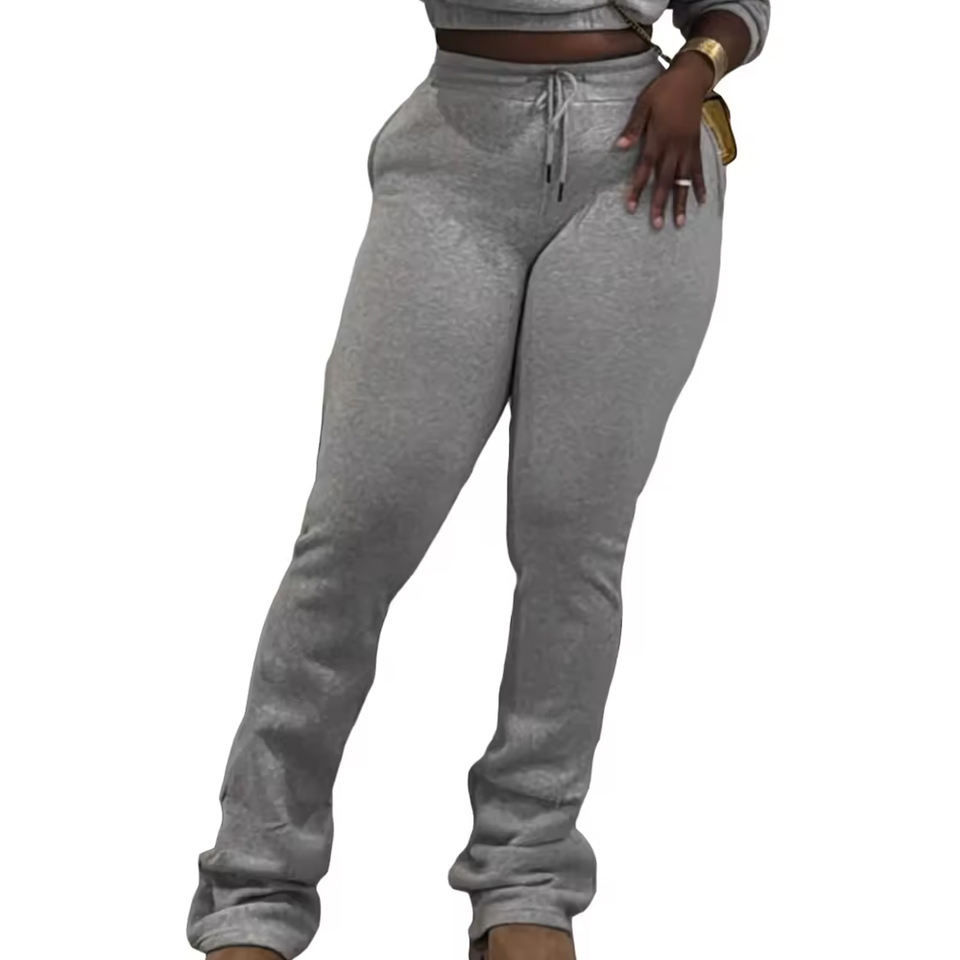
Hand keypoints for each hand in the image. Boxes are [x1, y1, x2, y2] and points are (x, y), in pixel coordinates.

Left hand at [614, 54, 713, 228]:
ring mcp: (687, 148)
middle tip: (657, 224)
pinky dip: (700, 186)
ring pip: (684, 181)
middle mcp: (674, 146)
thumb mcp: (644, 104)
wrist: (691, 78)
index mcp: (659, 137)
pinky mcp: (696, 146)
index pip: (645, 168)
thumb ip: (633, 128)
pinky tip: (700, 201)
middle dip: (660, 204)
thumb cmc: (664, 90)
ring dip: (681, 203)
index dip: (638, 188)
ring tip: (679, 222)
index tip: (632, 207)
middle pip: (666, 180)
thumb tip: (619, 146)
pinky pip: (699, 170)